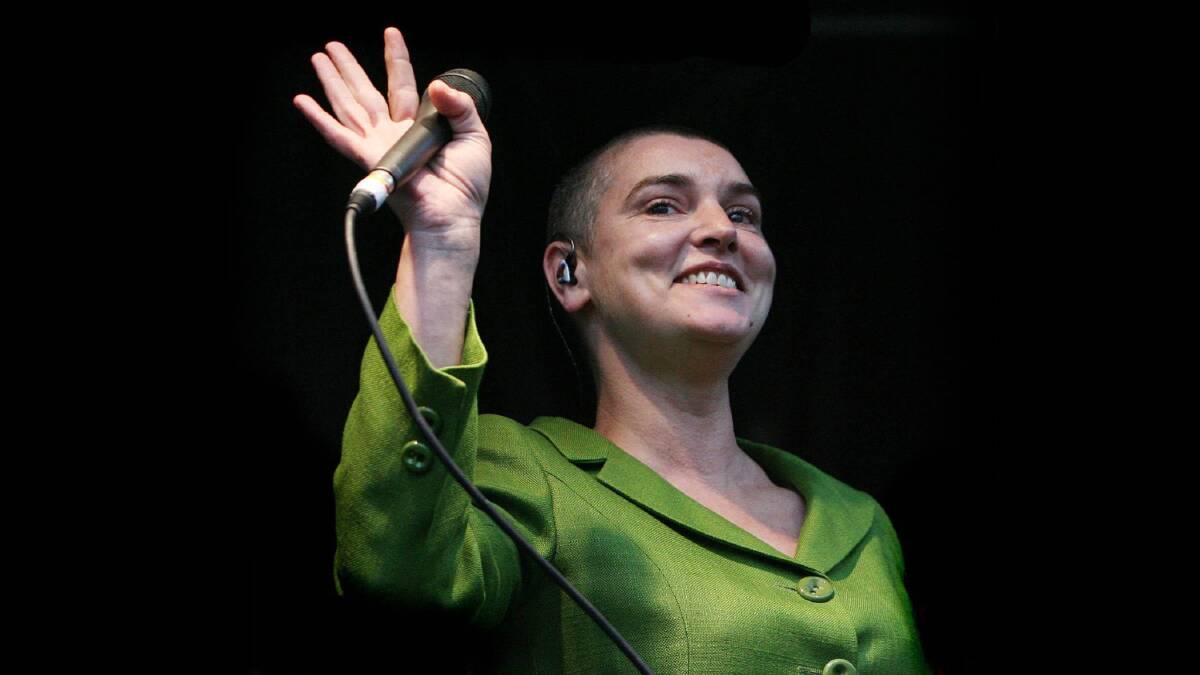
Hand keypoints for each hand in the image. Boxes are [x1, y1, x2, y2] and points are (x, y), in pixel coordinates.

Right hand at [293, 27, 491, 246]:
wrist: (452, 215)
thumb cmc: (466, 187)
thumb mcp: (474, 136)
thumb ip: (460, 107)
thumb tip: (436, 85)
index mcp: (417, 126)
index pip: (402, 84)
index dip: (396, 58)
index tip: (391, 33)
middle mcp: (393, 134)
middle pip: (366, 92)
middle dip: (349, 68)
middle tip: (333, 46)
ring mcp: (378, 146)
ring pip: (349, 106)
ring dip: (331, 82)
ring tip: (318, 58)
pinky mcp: (370, 159)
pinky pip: (340, 136)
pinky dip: (319, 119)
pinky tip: (302, 101)